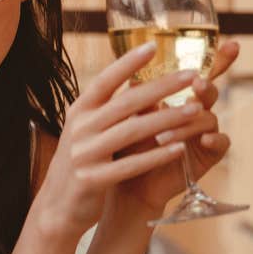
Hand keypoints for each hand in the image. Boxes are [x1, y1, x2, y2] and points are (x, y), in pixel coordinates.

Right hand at [33, 43, 203, 238]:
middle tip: (192, 75)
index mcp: (78, 111)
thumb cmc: (79, 163)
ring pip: (133, 131)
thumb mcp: (84, 131)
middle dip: (163, 86)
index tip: (153, 46)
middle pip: (126, 102)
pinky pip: (132, 165)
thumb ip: (105, 110)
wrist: (56, 208)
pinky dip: (157, 156)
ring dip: (168, 118)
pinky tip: (179, 148)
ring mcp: (85, 154)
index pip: (105, 80)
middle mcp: (80, 128)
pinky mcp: (94, 179)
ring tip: (196, 110)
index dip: (127, 62)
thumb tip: (136, 83)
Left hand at [111, 40, 240, 212]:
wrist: (127, 182)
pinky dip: (214, 139)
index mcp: (178, 96)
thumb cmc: (126, 145)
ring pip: (208, 117)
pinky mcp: (207, 155)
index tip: (234, 44)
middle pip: (210, 91)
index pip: (200, 73)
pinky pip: (221, 143)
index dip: (219, 58)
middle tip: (196, 84)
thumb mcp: (126, 116)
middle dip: (205, 86)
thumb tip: (131, 67)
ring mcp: (204, 132)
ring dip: (188, 122)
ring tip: (163, 134)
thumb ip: (136, 94)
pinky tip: (203, 140)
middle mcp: (195, 111)